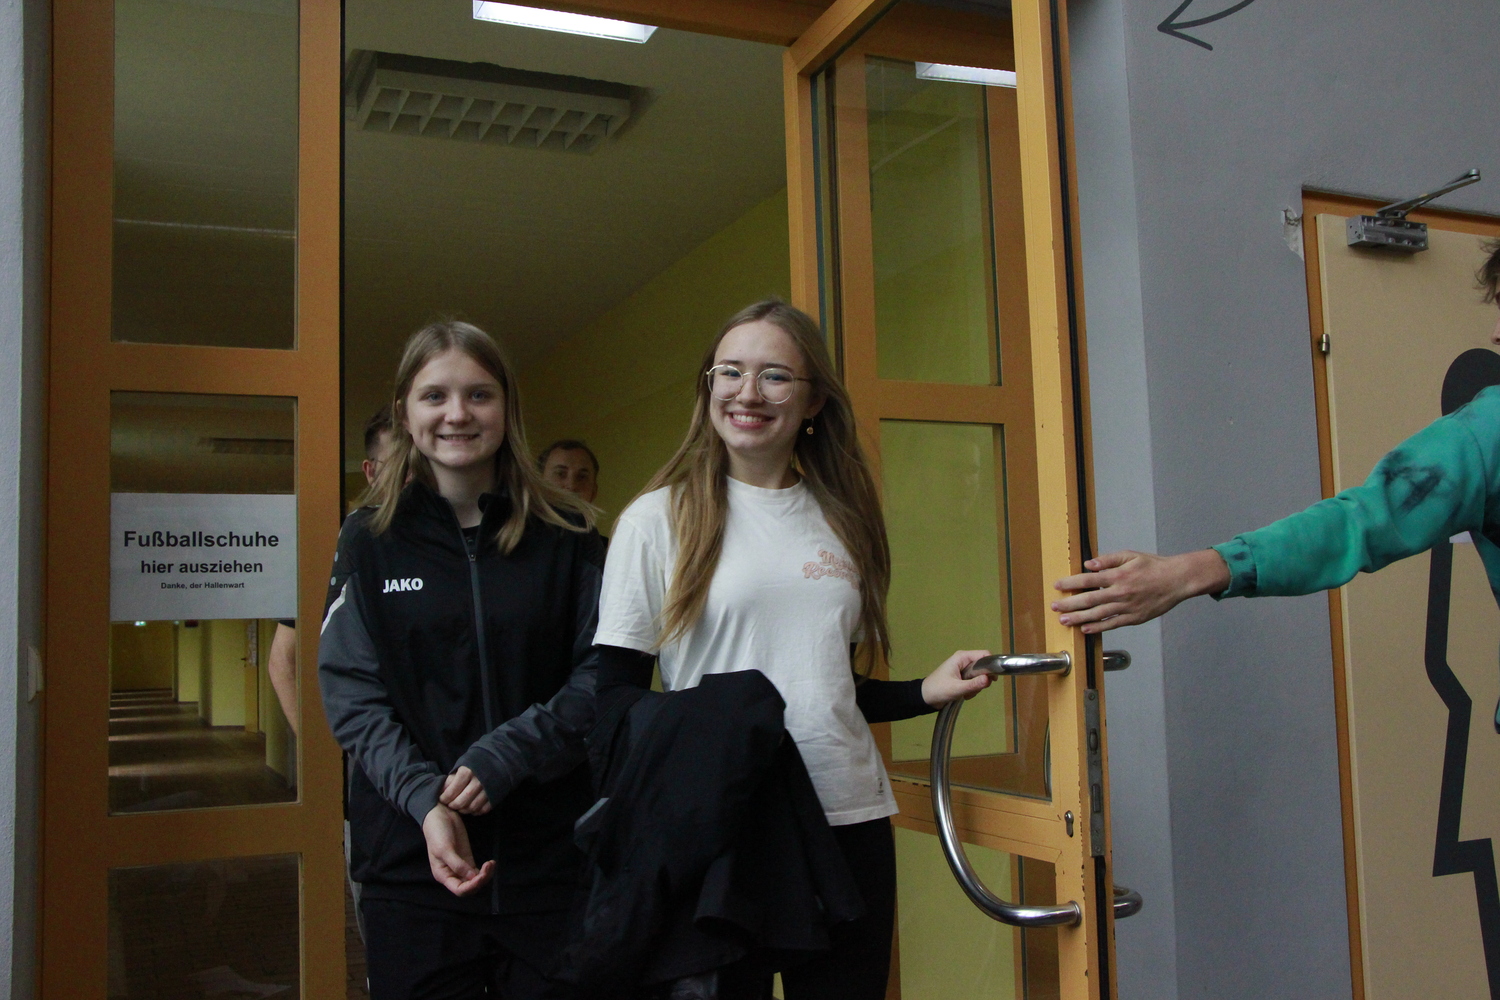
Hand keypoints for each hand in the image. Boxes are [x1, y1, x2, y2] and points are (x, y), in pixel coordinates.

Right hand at [422, 804, 493, 896]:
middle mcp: (452, 874)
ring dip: (485, 875)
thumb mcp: (444, 849)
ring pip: (475, 879)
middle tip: (489, 866)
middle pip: (469, 887)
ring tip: (491, 863)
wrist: (439, 815)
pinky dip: (485, 870)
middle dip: (481, 880)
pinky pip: (477, 871)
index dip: (472, 886)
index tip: (481, 875)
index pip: (459, 890)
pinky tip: (491, 863)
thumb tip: (472, 877)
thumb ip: (457, 864)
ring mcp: (461, 866)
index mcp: (443, 875)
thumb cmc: (437, 833)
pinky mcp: (467, 858)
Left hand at [439, 766, 491, 814]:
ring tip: (460, 808)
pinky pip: (484, 809)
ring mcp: (488, 789)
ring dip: (464, 810)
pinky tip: (471, 809)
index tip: (442, 799)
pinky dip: (476, 811)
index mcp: (468, 771)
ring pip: (473, 807)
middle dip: (453, 805)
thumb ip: (452, 778)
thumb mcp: (461, 766)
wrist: (496, 759)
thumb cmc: (475, 763)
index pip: (452, 790)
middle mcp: (479, 781)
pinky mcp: (495, 795)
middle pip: (462, 801)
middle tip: (450, 805)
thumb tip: (442, 791)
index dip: (445, 797)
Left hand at [921, 650, 994, 707]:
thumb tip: (989, 679)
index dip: (991, 665)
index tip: (993, 679)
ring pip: (980, 676)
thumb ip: (973, 684)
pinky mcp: (963, 678)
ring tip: (966, 694)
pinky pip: (975, 682)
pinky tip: (965, 695)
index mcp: (962, 657)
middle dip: (982, 680)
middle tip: (976, 689)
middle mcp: (964, 661)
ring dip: (976, 687)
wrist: (925, 698)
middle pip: (984, 667)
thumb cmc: (939, 689)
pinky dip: (972, 690)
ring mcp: (964, 670)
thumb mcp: (957, 688)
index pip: (984, 655)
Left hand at [1051, 549, 1230, 633]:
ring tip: (1064, 621)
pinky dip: (1098, 628)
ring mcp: (1128, 607)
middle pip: (1090, 600)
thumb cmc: (1153, 566)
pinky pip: (1112, 624)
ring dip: (1079, 618)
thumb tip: (1089, 564)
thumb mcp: (1131, 556)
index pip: (1089, 580)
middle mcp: (1121, 592)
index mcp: (1119, 575)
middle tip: (1054, 607)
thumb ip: (1108, 560)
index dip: (1071, 583)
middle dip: (1069, 604)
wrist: (1177, 580)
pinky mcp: (1134, 618)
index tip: (1057, 586)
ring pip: (1098, 615)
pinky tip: (1085, 629)